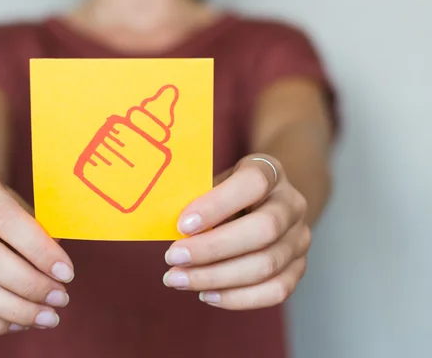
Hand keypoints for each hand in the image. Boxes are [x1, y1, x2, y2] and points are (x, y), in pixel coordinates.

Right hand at [0, 168, 73, 335]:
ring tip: (46, 316)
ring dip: (13, 309)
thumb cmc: (0, 207)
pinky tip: (19, 322)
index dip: (38, 249)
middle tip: (59, 297)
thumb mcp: (21, 203)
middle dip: (28, 284)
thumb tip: (58, 270)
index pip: (4, 217)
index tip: (66, 272)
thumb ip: (39, 230)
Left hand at [162, 154, 310, 309]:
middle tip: (173, 258)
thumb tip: (169, 229)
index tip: (182, 225)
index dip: (217, 205)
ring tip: (179, 279)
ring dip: (216, 278)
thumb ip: (198, 200)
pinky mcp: (299, 267)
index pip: (252, 183)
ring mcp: (300, 238)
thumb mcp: (214, 183)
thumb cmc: (228, 192)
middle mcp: (292, 203)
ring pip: (266, 266)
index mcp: (269, 172)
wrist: (265, 202)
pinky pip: (275, 291)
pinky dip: (237, 298)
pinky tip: (206, 294)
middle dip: (212, 249)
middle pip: (263, 230)